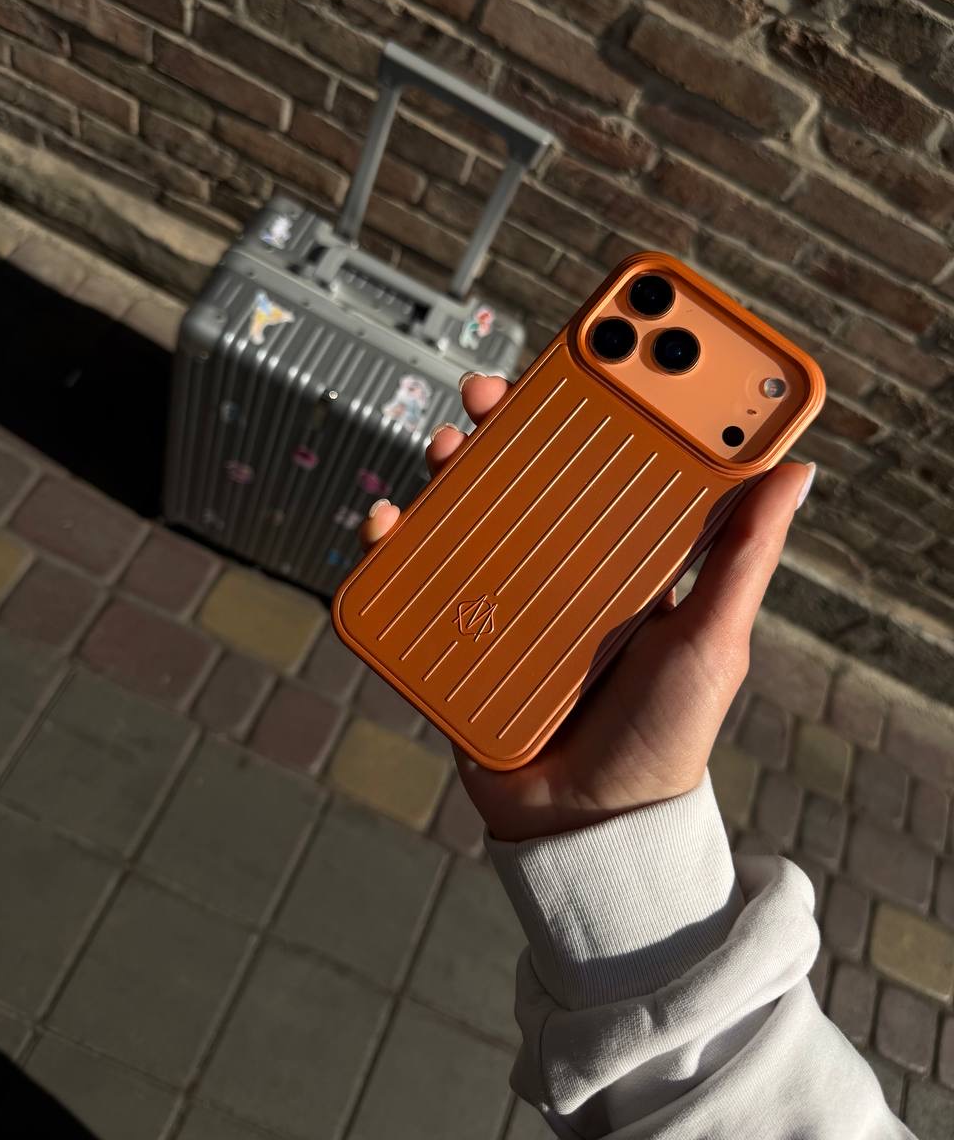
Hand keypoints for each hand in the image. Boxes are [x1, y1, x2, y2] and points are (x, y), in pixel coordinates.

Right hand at [359, 374, 813, 842]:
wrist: (587, 824)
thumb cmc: (663, 734)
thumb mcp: (713, 636)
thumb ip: (744, 556)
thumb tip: (795, 468)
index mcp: (626, 560)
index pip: (607, 467)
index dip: (590, 410)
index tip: (579, 360)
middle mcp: (563, 569)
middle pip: (527, 477)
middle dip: (504, 425)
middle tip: (490, 393)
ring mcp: (507, 599)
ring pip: (469, 514)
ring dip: (449, 468)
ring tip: (444, 447)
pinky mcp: (459, 634)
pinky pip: (419, 578)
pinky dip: (395, 543)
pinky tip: (388, 522)